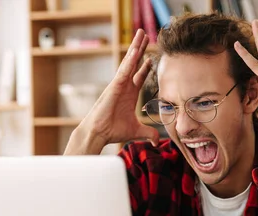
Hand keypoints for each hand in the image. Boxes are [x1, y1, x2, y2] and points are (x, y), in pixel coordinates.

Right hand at [66, 30, 158, 154]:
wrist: (99, 133)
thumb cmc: (113, 131)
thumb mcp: (136, 131)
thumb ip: (148, 132)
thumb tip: (157, 140)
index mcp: (130, 94)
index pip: (139, 76)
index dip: (146, 67)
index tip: (152, 57)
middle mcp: (124, 86)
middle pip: (134, 64)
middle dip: (140, 49)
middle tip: (145, 35)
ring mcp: (119, 85)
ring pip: (129, 62)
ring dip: (135, 48)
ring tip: (141, 34)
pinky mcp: (114, 87)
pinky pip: (124, 71)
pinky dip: (130, 60)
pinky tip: (135, 50)